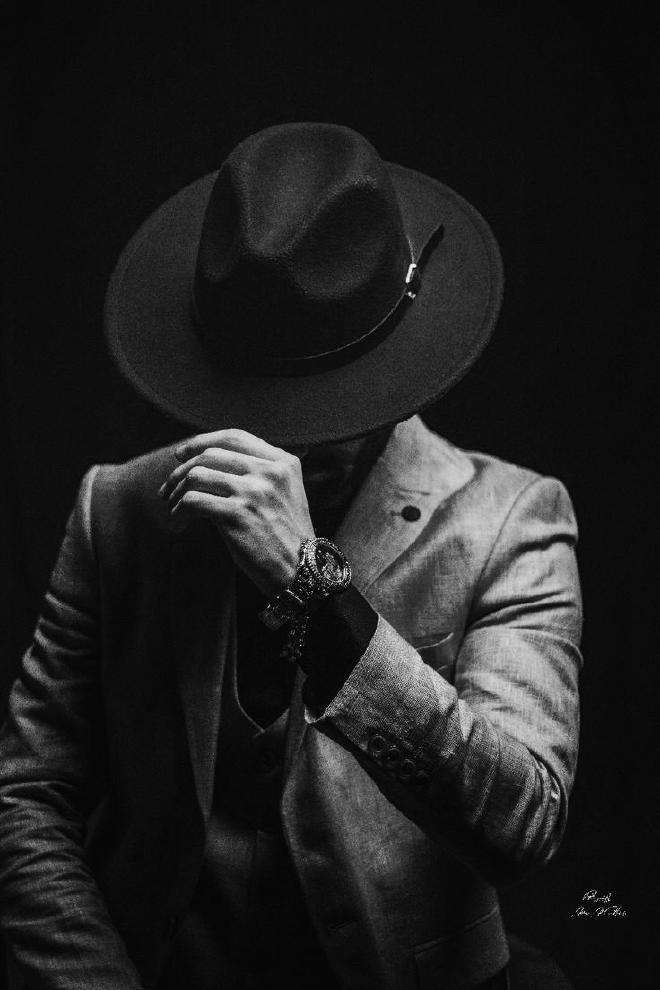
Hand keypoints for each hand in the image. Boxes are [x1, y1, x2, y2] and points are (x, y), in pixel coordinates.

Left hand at [159, 429, 313, 595]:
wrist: (300, 570)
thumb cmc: (285, 534)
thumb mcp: (285, 492)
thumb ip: (258, 472)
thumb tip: (207, 461)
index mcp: (282, 462)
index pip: (234, 437)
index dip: (202, 441)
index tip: (181, 453)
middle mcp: (269, 472)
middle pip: (210, 455)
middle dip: (181, 471)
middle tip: (169, 488)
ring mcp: (253, 492)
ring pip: (197, 475)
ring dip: (177, 492)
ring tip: (173, 506)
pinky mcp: (238, 514)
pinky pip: (193, 501)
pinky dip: (179, 510)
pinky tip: (179, 521)